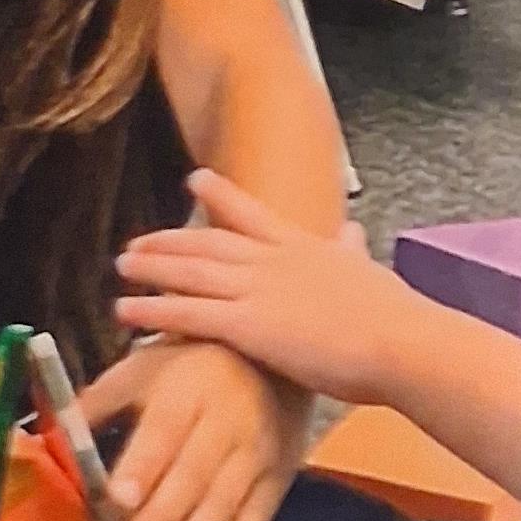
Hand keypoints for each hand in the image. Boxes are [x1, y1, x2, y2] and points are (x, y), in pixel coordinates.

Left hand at [76, 335, 310, 520]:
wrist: (273, 359)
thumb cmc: (188, 369)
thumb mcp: (142, 369)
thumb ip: (98, 404)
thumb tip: (52, 441)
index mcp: (186, 390)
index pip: (163, 432)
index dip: (142, 467)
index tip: (117, 501)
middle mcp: (226, 420)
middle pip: (192, 476)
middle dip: (160, 519)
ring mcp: (256, 451)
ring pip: (224, 502)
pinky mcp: (278, 476)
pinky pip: (261, 515)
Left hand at [116, 173, 419, 409]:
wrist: (399, 341)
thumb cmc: (392, 317)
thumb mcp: (368, 272)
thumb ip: (352, 253)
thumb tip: (354, 232)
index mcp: (303, 247)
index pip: (253, 214)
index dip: (220, 196)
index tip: (196, 179)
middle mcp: (273, 261)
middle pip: (208, 242)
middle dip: (169, 240)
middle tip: (137, 241)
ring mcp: (257, 289)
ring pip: (190, 271)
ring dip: (151, 267)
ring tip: (121, 267)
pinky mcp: (247, 325)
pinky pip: (188, 313)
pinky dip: (152, 309)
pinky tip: (125, 309)